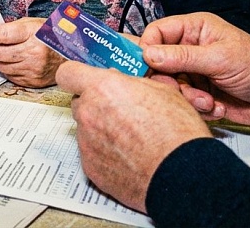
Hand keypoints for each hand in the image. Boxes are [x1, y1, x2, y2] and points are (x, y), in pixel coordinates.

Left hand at [0, 17, 62, 86]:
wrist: (73, 54)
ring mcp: (33, 68)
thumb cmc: (52, 36)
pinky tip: (10, 62)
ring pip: (2, 66)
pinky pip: (10, 76)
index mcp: (33, 33)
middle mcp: (34, 52)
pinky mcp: (33, 81)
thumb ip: (13, 28)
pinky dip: (6, 69)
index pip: (2, 35)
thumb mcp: (34, 23)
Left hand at [56, 61, 211, 212]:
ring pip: (85, 129)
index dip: (76, 76)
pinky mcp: (90, 167)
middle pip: (79, 103)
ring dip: (101, 130)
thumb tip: (120, 79)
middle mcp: (88, 114)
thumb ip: (131, 83)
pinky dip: (105, 153)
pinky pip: (91, 153)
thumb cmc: (177, 133)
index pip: (67, 74)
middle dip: (94, 104)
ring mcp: (86, 143)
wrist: (182, 175)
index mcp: (103, 89)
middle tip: (119, 111)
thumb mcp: (162, 91)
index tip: (84, 80)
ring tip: (130, 139)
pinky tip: (128, 156)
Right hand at [140, 12, 249, 125]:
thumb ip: (182, 57)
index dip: (146, 48)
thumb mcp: (221, 59)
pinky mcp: (198, 93)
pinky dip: (197, 107)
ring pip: (168, 85)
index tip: (145, 66)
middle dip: (167, 80)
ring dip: (186, 97)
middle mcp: (189, 48)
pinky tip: (216, 107)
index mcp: (195, 28)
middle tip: (178, 90)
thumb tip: (147, 53)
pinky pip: (181, 101)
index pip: (156, 32)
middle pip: (156, 62)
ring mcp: (193, 72)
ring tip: (208, 102)